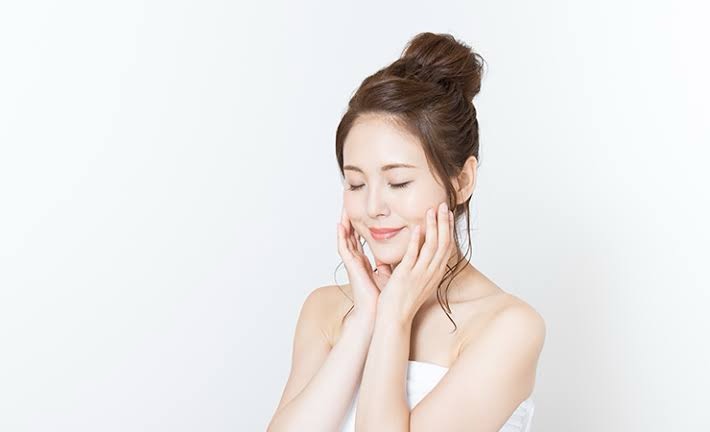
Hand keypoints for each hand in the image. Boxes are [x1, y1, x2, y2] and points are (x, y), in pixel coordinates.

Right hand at [336, 206, 389, 314]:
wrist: (377, 312)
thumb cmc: (382, 297)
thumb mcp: (389, 273)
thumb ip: (390, 261)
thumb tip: (401, 250)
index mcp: (365, 261)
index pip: (360, 238)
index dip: (359, 225)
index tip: (361, 211)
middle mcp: (357, 260)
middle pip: (351, 235)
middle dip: (350, 219)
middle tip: (349, 203)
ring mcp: (352, 263)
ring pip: (345, 238)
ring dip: (343, 223)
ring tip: (343, 208)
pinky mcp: (351, 266)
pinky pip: (343, 248)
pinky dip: (341, 236)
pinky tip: (340, 225)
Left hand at [376, 202, 456, 323]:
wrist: (394, 319)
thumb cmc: (402, 301)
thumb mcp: (416, 281)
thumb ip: (416, 265)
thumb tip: (412, 249)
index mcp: (434, 274)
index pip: (446, 247)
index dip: (448, 229)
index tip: (446, 215)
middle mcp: (431, 273)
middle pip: (443, 243)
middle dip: (443, 223)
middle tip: (442, 205)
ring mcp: (419, 274)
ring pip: (431, 247)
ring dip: (432, 227)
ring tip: (431, 210)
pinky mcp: (406, 276)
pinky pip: (414, 255)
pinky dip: (416, 241)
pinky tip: (417, 228)